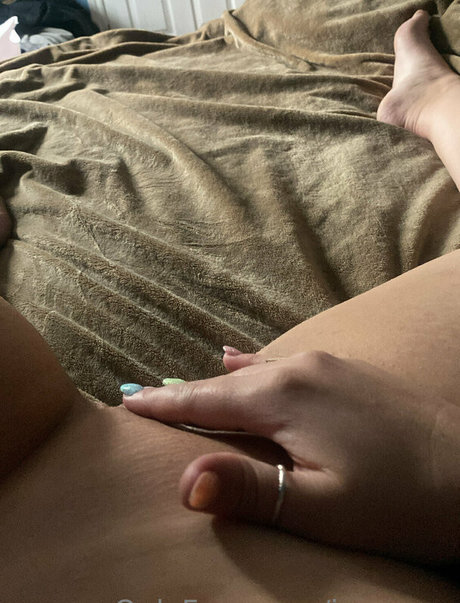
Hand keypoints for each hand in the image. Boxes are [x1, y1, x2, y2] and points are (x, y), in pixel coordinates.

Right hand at [122, 350, 459, 564]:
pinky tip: (240, 354)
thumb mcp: (322, 508)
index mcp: (285, 396)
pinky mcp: (346, 371)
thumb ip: (252, 491)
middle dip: (184, 393)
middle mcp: (300, 368)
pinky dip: (252, 364)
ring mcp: (326, 364)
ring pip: (254, 372)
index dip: (165, 405)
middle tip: (142, 399)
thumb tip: (183, 481)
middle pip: (226, 383)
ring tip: (180, 385)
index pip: (207, 401)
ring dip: (216, 383)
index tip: (127, 403)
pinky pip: (282, 363)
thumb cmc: (399, 499)